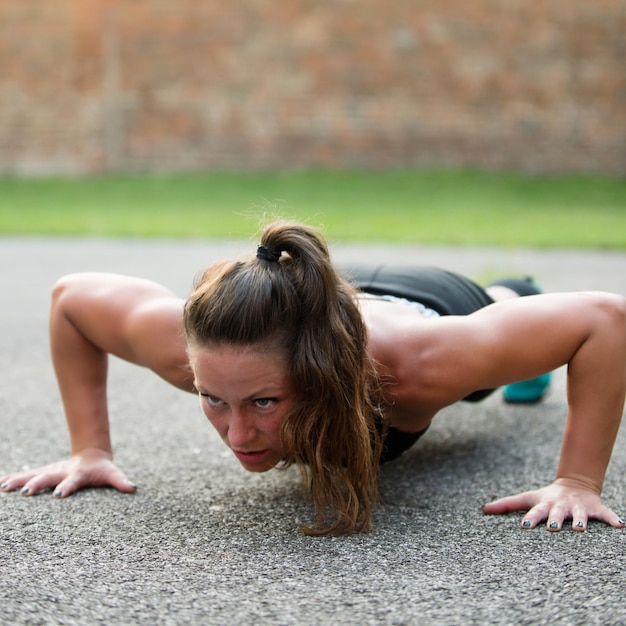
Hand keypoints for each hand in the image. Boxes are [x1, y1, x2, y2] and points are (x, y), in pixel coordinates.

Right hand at [0, 448, 136, 497]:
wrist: (92, 455)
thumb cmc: (102, 469)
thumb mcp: (112, 474)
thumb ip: (121, 480)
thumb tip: (133, 487)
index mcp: (79, 473)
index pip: (73, 481)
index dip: (67, 487)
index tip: (58, 495)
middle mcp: (62, 471)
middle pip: (48, 476)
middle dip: (37, 483)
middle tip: (24, 492)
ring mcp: (52, 470)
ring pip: (33, 474)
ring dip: (19, 480)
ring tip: (4, 487)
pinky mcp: (44, 472)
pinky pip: (26, 474)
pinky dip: (13, 477)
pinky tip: (0, 483)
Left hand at [482, 477, 624, 531]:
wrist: (575, 485)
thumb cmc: (547, 498)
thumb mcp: (528, 498)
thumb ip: (506, 504)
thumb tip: (482, 509)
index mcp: (545, 504)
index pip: (535, 512)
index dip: (531, 518)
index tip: (525, 526)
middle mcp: (561, 506)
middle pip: (557, 514)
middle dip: (555, 520)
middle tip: (554, 527)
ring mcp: (579, 508)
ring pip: (581, 515)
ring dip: (580, 521)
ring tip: (581, 528)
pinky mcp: (596, 509)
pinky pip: (607, 515)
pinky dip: (614, 519)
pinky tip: (620, 525)